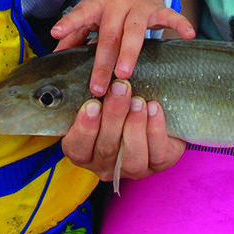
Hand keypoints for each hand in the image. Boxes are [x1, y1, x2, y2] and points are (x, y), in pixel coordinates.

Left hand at [51, 0, 193, 96]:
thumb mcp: (88, 11)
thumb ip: (74, 33)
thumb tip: (55, 58)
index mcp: (96, 4)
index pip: (81, 14)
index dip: (68, 24)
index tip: (55, 33)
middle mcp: (117, 4)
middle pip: (109, 35)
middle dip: (103, 62)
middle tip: (98, 87)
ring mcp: (139, 6)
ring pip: (134, 31)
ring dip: (129, 52)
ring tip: (124, 73)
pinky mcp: (158, 8)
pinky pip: (171, 16)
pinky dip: (180, 24)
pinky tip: (189, 35)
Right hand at [60, 78, 185, 183]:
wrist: (155, 108)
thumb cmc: (118, 99)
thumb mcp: (99, 93)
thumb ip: (88, 87)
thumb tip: (75, 64)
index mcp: (84, 151)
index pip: (77, 147)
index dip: (85, 128)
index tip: (92, 104)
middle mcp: (105, 165)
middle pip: (106, 148)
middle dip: (114, 116)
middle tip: (120, 88)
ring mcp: (133, 168)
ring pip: (132, 158)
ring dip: (135, 126)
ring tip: (138, 101)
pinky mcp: (158, 164)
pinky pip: (158, 154)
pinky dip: (156, 130)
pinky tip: (154, 108)